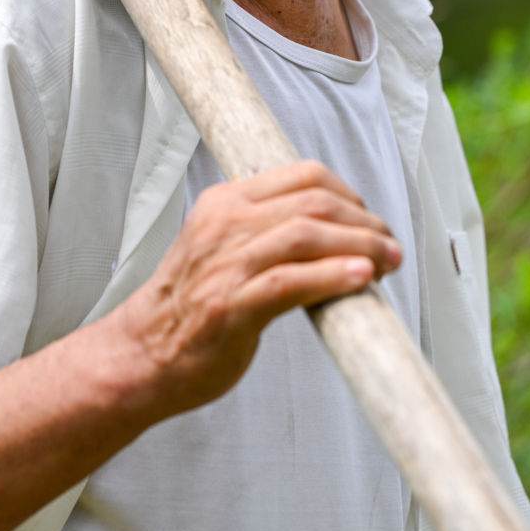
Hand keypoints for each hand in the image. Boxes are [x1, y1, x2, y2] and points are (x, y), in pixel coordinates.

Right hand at [114, 159, 400, 416]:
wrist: (141, 355)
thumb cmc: (186, 307)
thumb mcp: (219, 247)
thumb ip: (263, 231)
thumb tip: (330, 231)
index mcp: (224, 203)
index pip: (302, 175)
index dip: (349, 194)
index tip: (370, 219)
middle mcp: (225, 225)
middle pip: (315, 202)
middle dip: (364, 222)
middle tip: (389, 246)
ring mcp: (226, 264)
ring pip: (309, 235)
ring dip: (361, 246)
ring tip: (386, 263)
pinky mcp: (231, 306)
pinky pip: (292, 282)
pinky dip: (334, 276)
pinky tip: (360, 279)